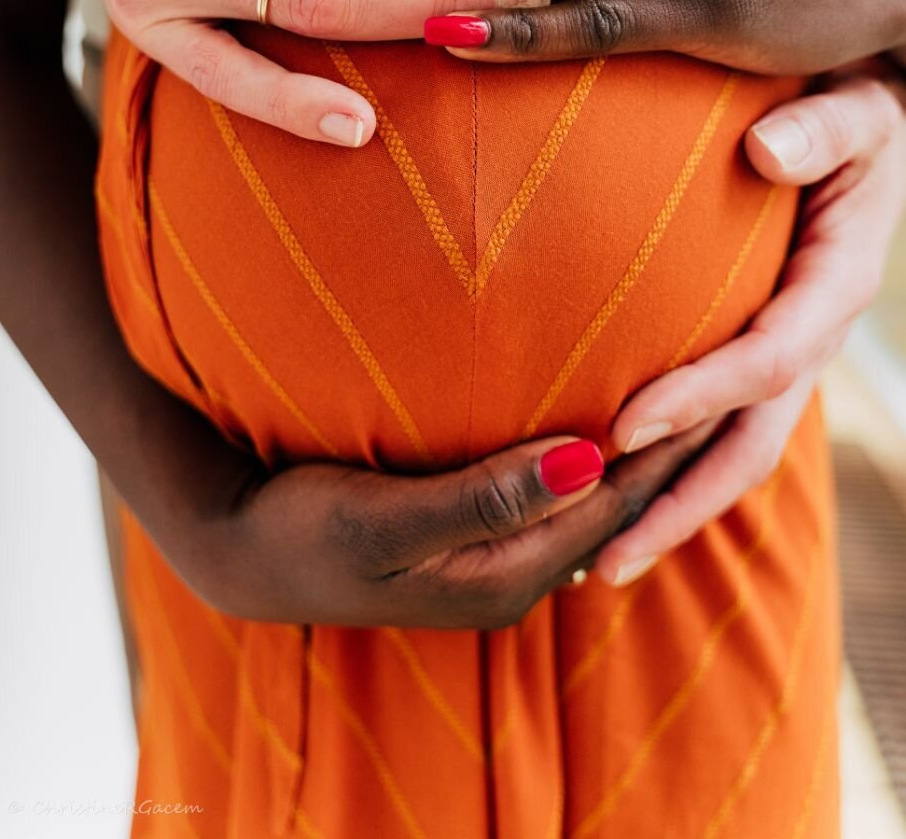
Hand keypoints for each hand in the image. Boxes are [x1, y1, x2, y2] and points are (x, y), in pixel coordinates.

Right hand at [188, 424, 716, 628]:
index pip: (611, 507)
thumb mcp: (385, 516)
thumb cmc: (304, 524)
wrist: (241, 550)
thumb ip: (484, 496)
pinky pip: (556, 502)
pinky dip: (592, 465)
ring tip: (682, 408)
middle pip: (614, 510)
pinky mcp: (471, 543)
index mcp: (500, 577)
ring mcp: (491, 564)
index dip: (666, 452)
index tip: (716, 392)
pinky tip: (601, 433)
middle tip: (725, 388)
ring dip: (636, 462)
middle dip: (670, 457)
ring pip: (590, 508)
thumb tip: (584, 460)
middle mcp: (510, 578)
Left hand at [593, 75, 905, 586]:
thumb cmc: (850, 106)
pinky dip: (667, 463)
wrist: (857, 114)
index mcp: (836, 282)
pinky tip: (603, 488)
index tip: (625, 428)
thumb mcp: (857, 110)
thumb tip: (765, 149)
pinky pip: (716, 418)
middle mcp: (811, 332)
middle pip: (750, 443)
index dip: (703, 397)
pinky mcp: (753, 346)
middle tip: (601, 562)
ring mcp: (784, 349)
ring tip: (590, 562)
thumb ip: (822, 132)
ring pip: (731, 450)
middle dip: (680, 505)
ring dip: (667, 507)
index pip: (770, 359)